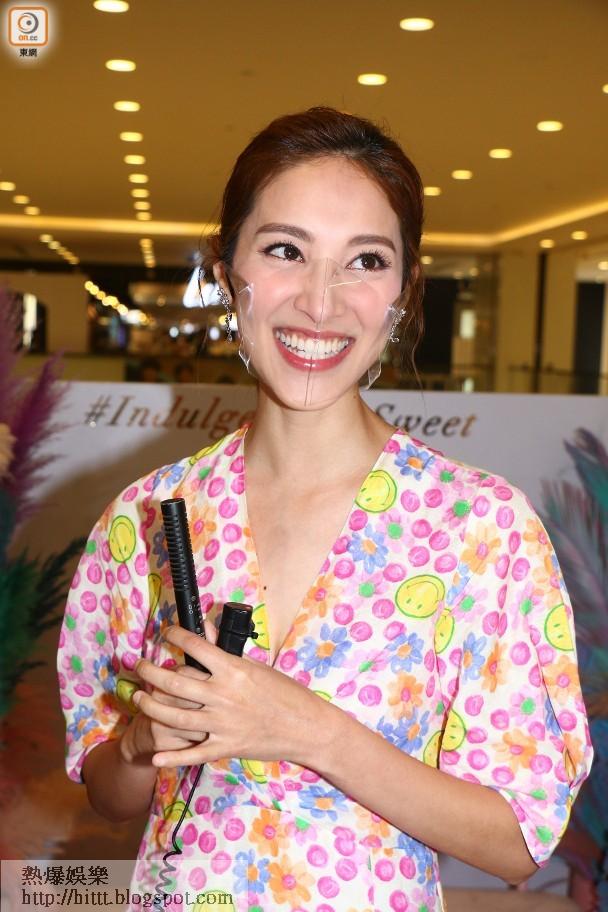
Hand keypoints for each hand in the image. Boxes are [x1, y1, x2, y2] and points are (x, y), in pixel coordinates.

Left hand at [132, 625, 328, 768]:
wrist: (306, 727)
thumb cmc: (286, 694)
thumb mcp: (258, 667)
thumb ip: (229, 652)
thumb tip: (208, 630)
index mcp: (233, 670)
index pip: (196, 647)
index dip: (176, 636)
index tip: (166, 633)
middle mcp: (223, 695)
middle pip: (175, 681)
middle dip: (151, 671)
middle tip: (139, 665)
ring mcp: (222, 723)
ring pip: (175, 716)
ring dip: (151, 706)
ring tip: (139, 698)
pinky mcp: (225, 746)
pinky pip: (194, 753)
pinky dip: (173, 756)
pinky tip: (155, 755)